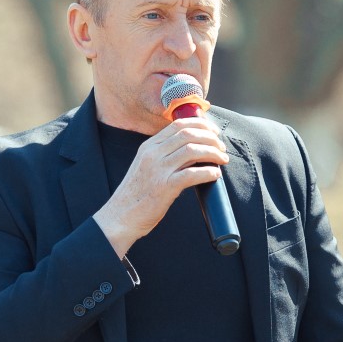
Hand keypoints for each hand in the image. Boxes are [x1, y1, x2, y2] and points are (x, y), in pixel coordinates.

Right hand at [92, 116, 228, 256]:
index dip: (201, 124)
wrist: (120, 217)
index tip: (214, 131)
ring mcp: (158, 170)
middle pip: (188, 134)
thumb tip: (191, 152)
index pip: (178, 124)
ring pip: (192, 150)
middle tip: (221, 148)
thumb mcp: (146, 167)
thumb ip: (163, 156)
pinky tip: (215, 175)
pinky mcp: (164, 187)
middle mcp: (152, 154)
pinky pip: (192, 174)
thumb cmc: (136, 196)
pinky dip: (208, 172)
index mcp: (148, 147)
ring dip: (213, 153)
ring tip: (222, 160)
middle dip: (211, 138)